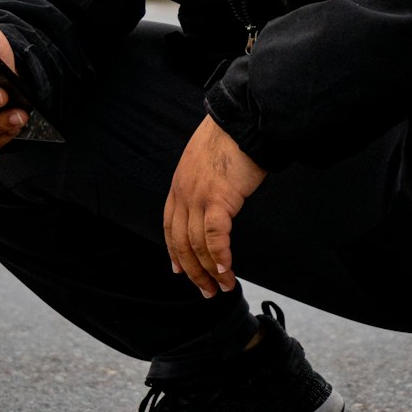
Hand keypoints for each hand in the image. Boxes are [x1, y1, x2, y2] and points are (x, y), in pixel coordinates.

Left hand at [164, 116, 266, 297]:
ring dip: (210, 271)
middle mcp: (184, 193)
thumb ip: (200, 180)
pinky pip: (216, 238)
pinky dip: (220, 258)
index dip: (174, 251)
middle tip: (205, 290)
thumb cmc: (229, 137)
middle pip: (181, 242)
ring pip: (198, 245)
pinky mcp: (219, 199)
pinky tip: (227, 271)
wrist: (241, 122)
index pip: (170, 226)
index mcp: (179, 184)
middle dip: (192, 271)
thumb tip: (211, 197)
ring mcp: (199, 197)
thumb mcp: (202, 159)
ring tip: (223, 286)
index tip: (179, 270)